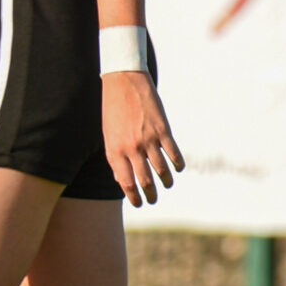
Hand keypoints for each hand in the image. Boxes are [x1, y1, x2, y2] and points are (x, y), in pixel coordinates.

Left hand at [102, 71, 183, 205]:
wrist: (123, 82)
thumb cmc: (112, 110)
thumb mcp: (107, 135)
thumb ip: (115, 157)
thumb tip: (120, 179)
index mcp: (114, 150)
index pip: (126, 182)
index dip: (133, 196)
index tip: (138, 203)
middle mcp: (131, 148)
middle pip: (145, 181)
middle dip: (150, 195)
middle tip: (153, 200)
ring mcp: (148, 139)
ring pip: (162, 170)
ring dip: (165, 182)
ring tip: (166, 186)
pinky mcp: (163, 129)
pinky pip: (174, 154)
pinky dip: (177, 165)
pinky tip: (177, 169)